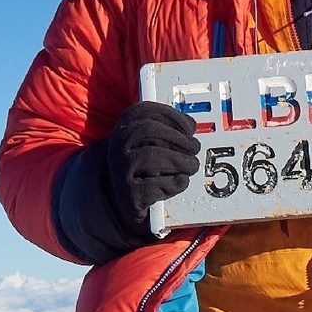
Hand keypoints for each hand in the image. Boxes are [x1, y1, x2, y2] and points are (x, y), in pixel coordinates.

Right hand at [106, 102, 200, 224]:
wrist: (124, 199)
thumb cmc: (144, 167)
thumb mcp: (150, 143)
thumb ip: (167, 129)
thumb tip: (190, 125)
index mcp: (125, 127)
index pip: (145, 111)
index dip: (172, 117)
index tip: (189, 128)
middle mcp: (117, 145)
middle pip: (149, 130)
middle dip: (178, 138)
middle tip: (194, 149)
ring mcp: (120, 170)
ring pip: (151, 156)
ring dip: (180, 161)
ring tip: (190, 167)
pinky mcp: (128, 194)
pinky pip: (155, 185)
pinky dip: (174, 184)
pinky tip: (179, 182)